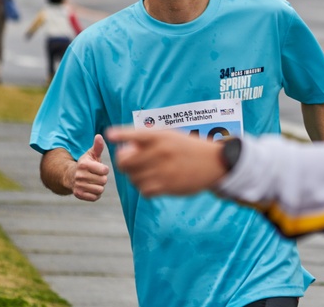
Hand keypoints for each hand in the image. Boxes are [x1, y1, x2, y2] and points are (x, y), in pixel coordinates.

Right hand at [68, 134, 109, 201]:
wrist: (70, 176)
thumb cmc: (85, 164)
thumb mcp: (91, 154)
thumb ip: (98, 146)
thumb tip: (99, 136)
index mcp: (84, 164)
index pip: (104, 170)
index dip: (105, 169)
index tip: (100, 168)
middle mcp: (79, 175)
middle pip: (103, 181)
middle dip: (103, 178)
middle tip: (97, 176)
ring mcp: (78, 186)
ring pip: (100, 189)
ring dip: (100, 186)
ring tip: (94, 182)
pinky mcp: (78, 194)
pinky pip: (95, 197)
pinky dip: (96, 194)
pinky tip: (91, 188)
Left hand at [106, 127, 226, 196]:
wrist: (214, 163)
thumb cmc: (190, 148)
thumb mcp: (172, 136)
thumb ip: (149, 140)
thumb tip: (125, 149)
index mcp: (162, 137)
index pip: (135, 134)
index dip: (120, 134)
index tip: (109, 134)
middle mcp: (160, 152)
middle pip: (125, 161)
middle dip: (124, 163)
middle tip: (130, 163)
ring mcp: (163, 170)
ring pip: (133, 178)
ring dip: (134, 177)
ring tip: (144, 173)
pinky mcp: (167, 186)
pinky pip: (144, 190)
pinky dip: (144, 188)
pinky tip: (152, 183)